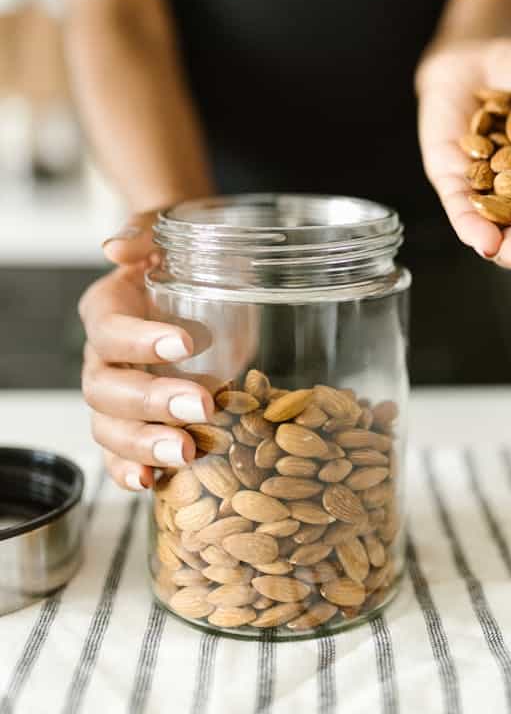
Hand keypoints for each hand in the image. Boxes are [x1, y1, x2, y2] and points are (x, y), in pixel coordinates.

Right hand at [79, 212, 212, 490]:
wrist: (196, 272)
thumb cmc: (178, 253)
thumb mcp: (164, 231)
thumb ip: (142, 234)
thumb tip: (115, 248)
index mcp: (106, 310)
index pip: (110, 330)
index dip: (141, 340)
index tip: (187, 343)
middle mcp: (104, 356)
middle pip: (108, 389)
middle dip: (153, 401)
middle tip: (202, 405)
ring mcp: (117, 394)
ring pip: (110, 428)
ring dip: (145, 443)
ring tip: (187, 451)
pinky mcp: (138, 420)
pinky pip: (120, 454)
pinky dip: (131, 470)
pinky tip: (154, 481)